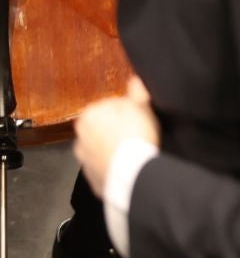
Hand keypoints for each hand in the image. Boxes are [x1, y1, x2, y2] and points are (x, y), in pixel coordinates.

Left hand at [74, 77, 157, 195]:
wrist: (131, 172)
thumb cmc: (135, 136)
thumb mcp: (141, 107)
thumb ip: (136, 92)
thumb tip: (134, 80)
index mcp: (88, 115)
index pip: (109, 106)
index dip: (126, 111)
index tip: (137, 118)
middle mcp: (79, 136)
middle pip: (102, 128)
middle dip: (116, 130)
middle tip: (136, 133)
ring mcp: (83, 158)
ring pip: (100, 148)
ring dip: (112, 148)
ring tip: (131, 151)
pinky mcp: (90, 176)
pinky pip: (102, 165)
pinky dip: (112, 164)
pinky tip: (126, 163)